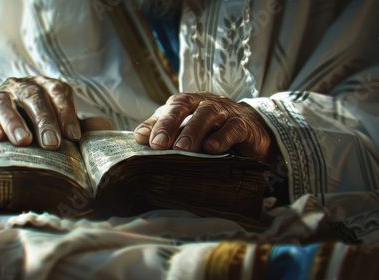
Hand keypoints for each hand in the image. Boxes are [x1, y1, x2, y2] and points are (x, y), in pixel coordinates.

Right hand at [0, 76, 80, 148]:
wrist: (3, 136)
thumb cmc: (40, 129)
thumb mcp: (62, 126)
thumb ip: (81, 126)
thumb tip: (105, 127)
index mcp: (45, 87)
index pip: (58, 93)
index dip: (66, 113)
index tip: (73, 137)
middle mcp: (21, 87)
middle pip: (33, 97)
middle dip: (44, 120)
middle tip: (51, 143)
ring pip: (4, 104)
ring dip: (14, 122)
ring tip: (23, 141)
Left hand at [133, 92, 277, 159]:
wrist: (251, 130)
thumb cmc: (211, 129)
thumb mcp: (185, 128)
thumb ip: (161, 129)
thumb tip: (139, 136)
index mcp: (188, 103)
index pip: (170, 107)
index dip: (158, 123)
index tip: (147, 141)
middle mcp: (204, 103)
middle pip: (185, 105)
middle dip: (170, 124)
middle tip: (159, 144)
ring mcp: (225, 112)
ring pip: (208, 114)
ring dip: (194, 131)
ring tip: (182, 148)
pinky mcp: (243, 125)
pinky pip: (233, 128)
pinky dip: (222, 137)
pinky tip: (212, 149)